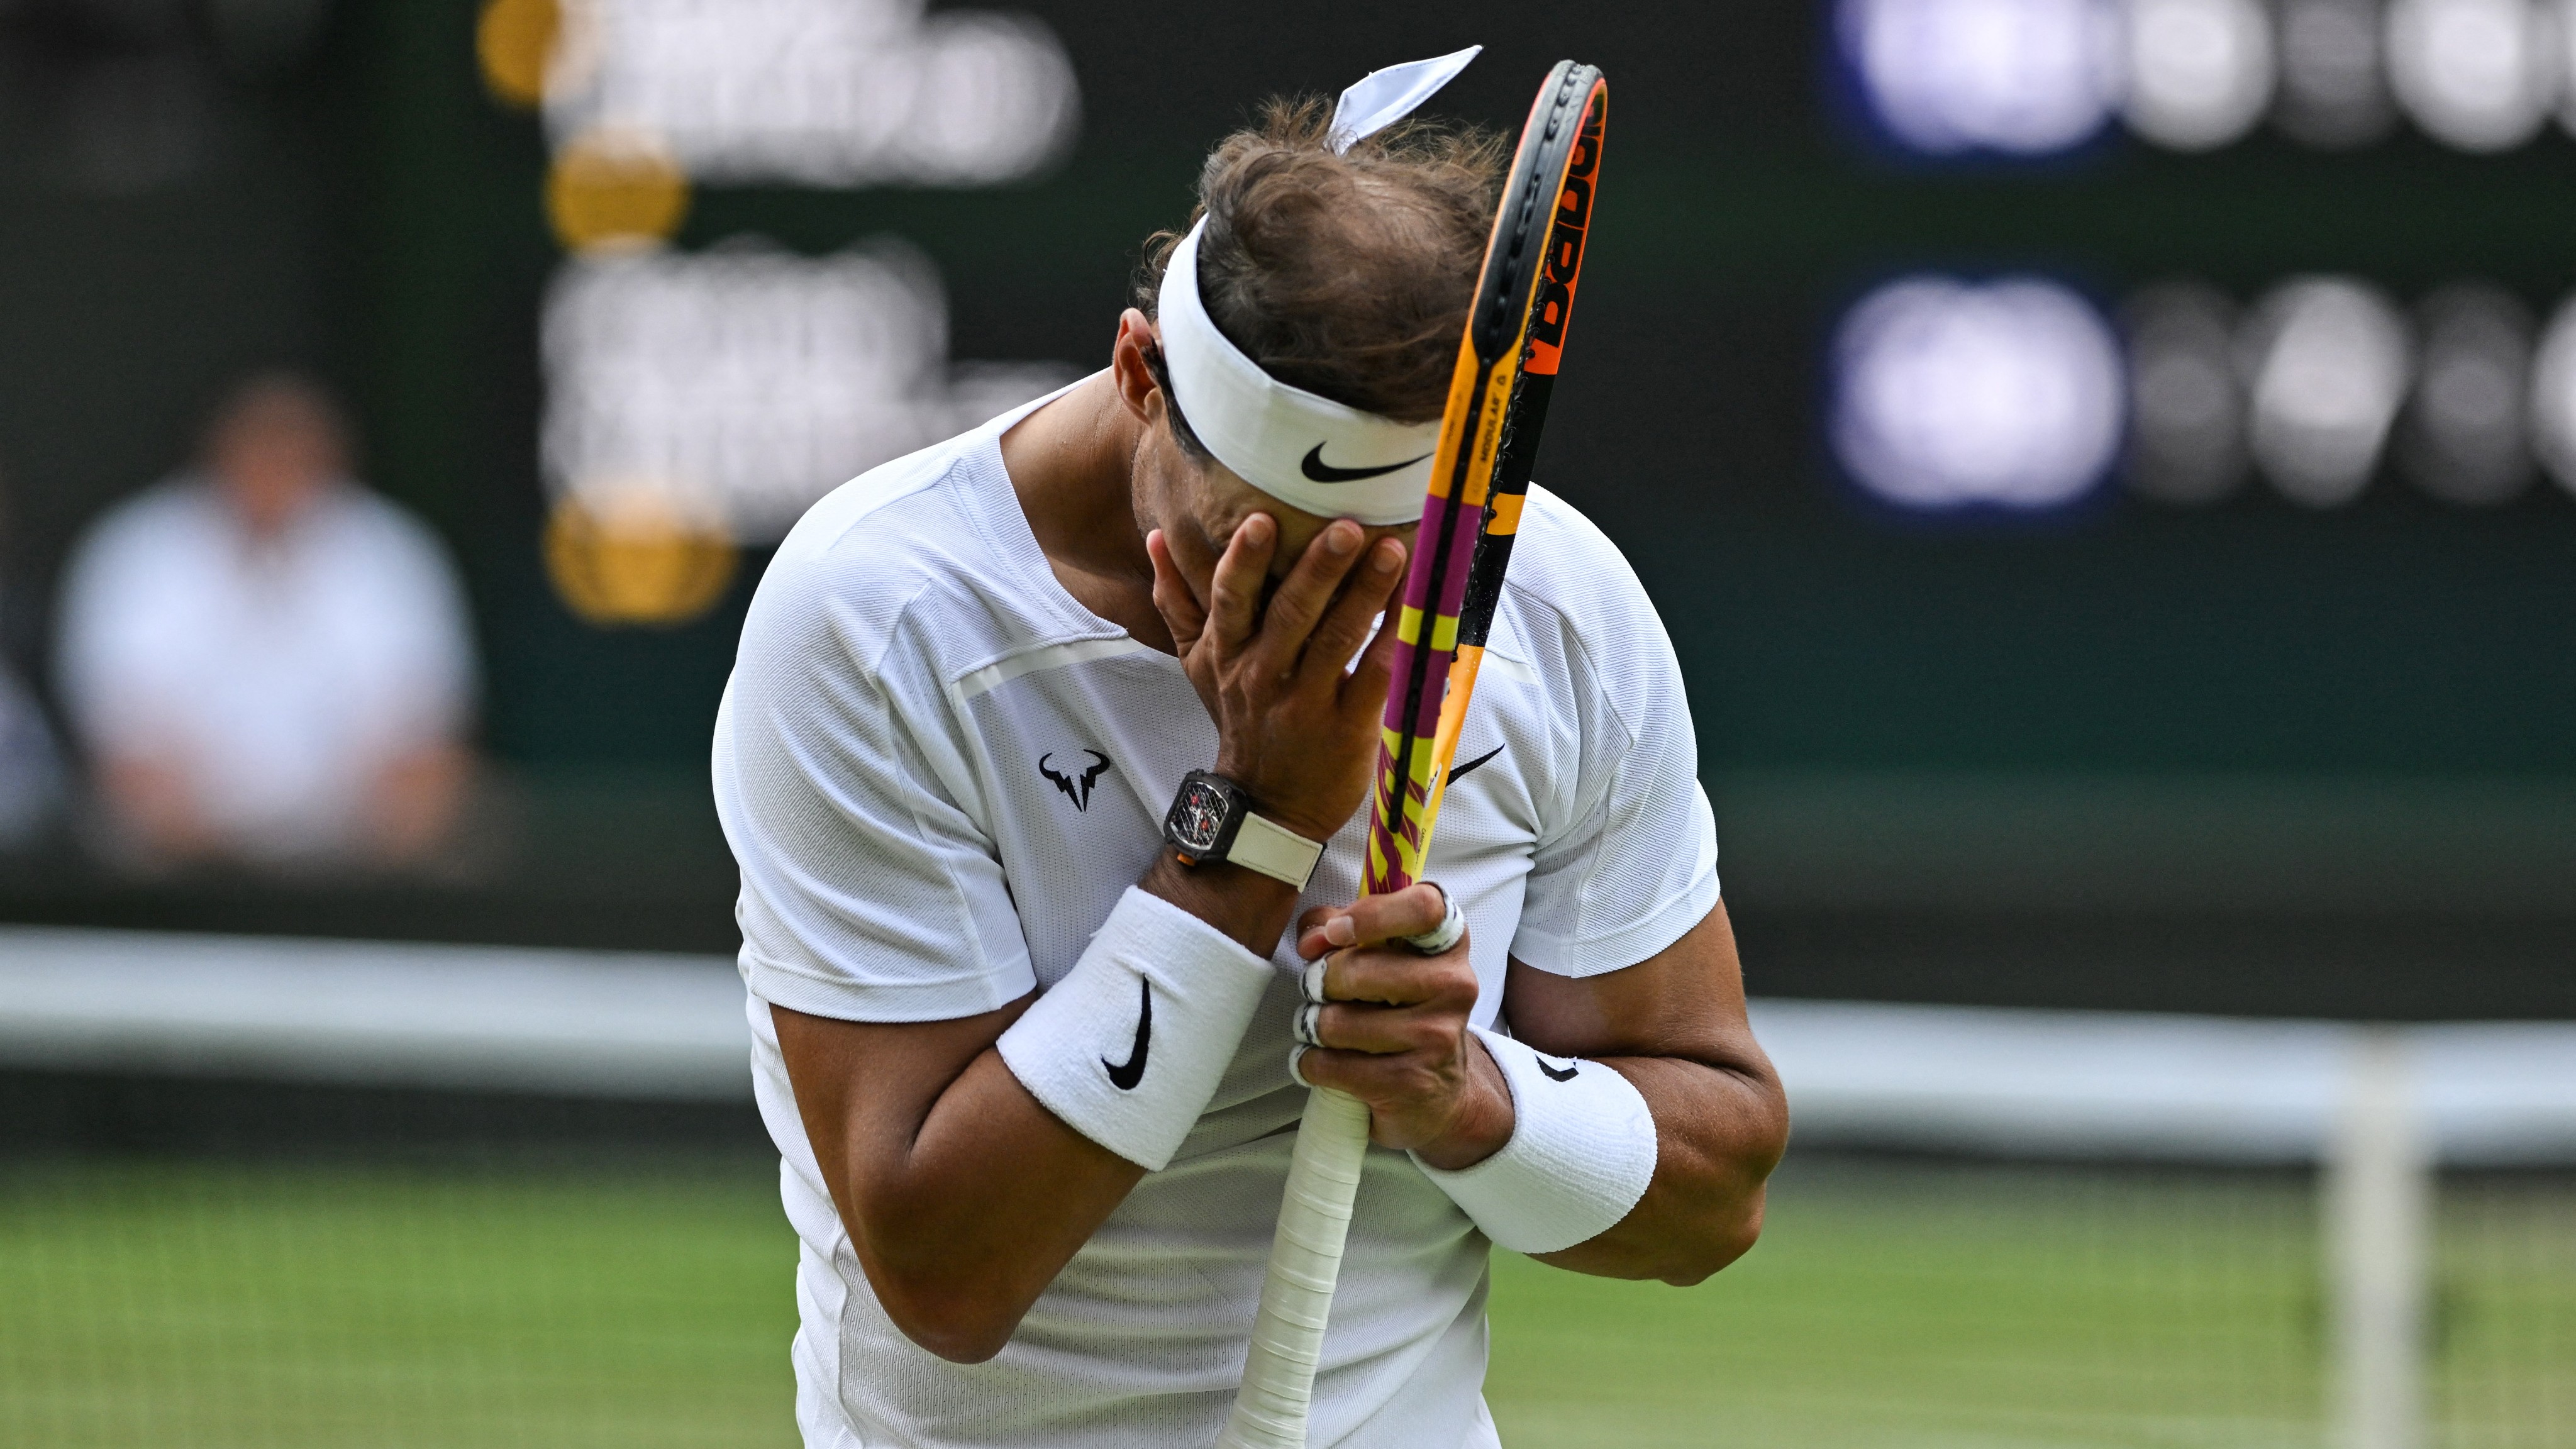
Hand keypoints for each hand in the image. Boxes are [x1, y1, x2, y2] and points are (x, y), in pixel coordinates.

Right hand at [1147, 515, 1403, 842]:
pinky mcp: (1347, 726)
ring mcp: (1306, 702)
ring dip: (1366, 593)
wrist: (1268, 806)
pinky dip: (1395, 639)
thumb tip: (1157, 537)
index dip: (1244, 561)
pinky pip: (1373, 676)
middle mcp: (1263, 675)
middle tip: (1346, 525)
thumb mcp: (1199, 665)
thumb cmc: (1242, 720)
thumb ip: (1177, 602)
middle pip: (1290, 613)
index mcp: (1227, 653)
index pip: (1230, 600)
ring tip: (1392, 551)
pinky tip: (1416, 605)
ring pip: (1336, 640)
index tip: (1261, 518)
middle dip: (1318, 567)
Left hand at [1292, 883, 1513, 1169]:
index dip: (1370, 915)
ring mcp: (1437, 1036)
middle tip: (1319, 991)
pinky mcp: (1412, 1082)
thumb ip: (1339, 927)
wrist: (1440, 1091)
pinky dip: (1310, 1063)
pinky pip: (1329, 1064)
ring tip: (1325, 1029)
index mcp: (1449, 943)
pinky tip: (1322, 1061)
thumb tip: (1312, 940)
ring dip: (1314, 1025)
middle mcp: (1454, 985)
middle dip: (1320, 982)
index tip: (1336, 933)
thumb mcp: (1381, 956)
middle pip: (1357, 970)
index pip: (1424, 907)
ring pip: (1337, 1022)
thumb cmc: (1399, 1008)